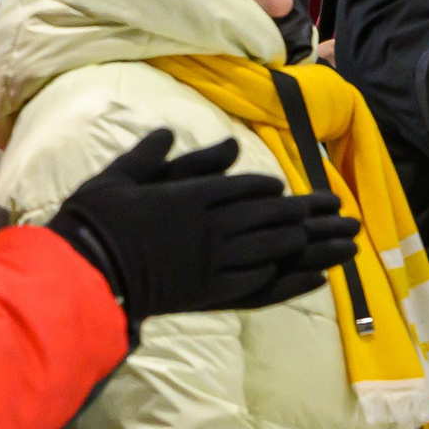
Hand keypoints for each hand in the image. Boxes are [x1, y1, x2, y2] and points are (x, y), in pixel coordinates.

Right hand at [46, 131, 361, 332]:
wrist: (83, 272)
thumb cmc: (95, 220)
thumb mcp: (122, 176)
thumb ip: (159, 157)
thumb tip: (178, 135)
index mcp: (193, 196)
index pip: (248, 188)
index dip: (276, 190)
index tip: (295, 190)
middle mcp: (213, 227)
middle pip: (274, 217)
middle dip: (312, 214)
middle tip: (344, 213)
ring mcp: (215, 262)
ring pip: (276, 250)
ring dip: (314, 246)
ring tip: (345, 243)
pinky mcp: (212, 293)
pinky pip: (262, 286)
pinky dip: (292, 281)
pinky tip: (317, 279)